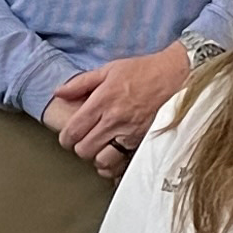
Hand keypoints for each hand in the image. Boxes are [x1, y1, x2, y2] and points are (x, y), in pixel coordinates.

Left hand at [47, 45, 192, 178]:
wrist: (174, 76)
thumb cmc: (142, 71)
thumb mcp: (108, 70)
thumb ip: (80, 83)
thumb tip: (58, 92)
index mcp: (102, 101)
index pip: (73, 131)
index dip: (66, 138)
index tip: (68, 136)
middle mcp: (114, 120)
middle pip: (84, 150)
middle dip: (80, 147)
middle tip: (84, 141)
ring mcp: (130, 133)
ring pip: (102, 160)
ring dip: (97, 156)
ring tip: (100, 147)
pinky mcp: (143, 141)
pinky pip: (122, 163)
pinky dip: (115, 163)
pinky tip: (114, 153)